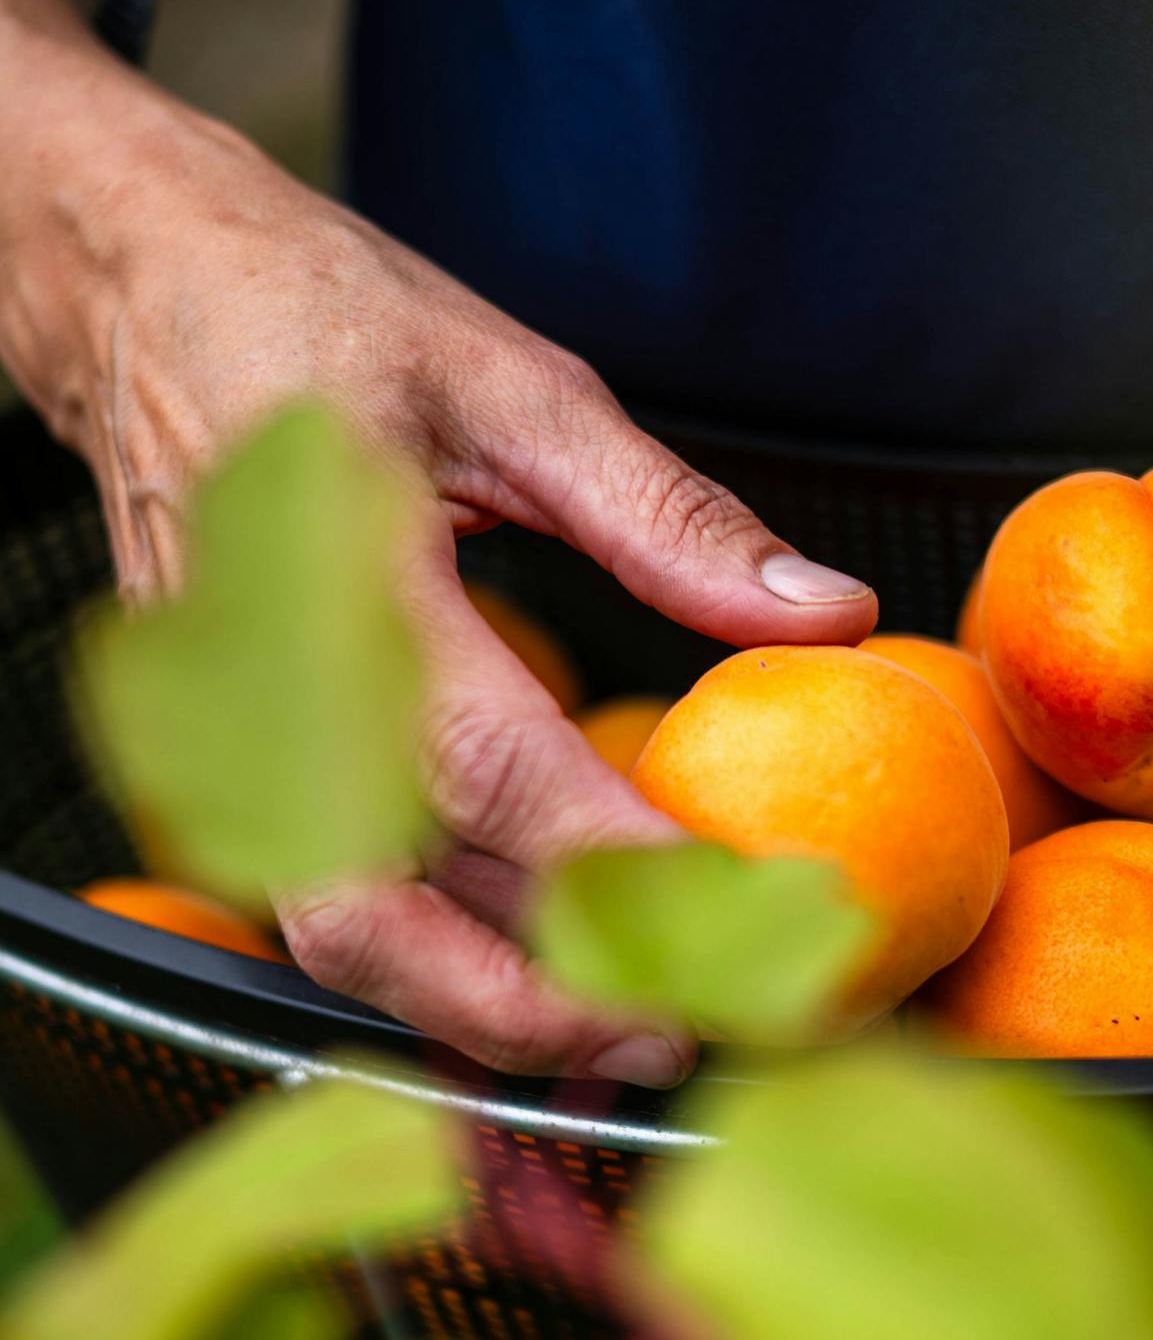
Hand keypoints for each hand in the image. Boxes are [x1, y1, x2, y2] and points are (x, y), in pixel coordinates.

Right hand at [0, 9, 875, 1083]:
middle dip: (542, 1004)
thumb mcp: (515, 386)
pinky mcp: (239, 766)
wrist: (139, 300)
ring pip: (354, 941)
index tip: (743, 920)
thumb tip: (826, 613)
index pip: (489, 773)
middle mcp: (271, 693)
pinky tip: (542, 986)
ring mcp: (237, 745)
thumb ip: (671, 520)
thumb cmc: (318, 323)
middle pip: (386, 917)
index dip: (618, 870)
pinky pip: (335, 905)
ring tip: (638, 1039)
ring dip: (491, 1013)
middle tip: (692, 1037)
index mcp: (344, 582)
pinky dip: (441, 969)